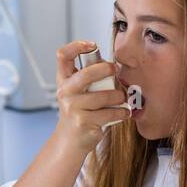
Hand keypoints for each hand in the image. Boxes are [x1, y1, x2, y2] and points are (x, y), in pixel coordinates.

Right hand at [54, 40, 128, 155]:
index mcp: (64, 80)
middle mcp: (65, 92)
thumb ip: (89, 78)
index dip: (76, 46)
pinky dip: (122, 112)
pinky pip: (110, 113)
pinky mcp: (84, 122)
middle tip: (116, 69)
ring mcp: (73, 107)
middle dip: (105, 69)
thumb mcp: (77, 92)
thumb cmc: (79, 112)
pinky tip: (124, 112)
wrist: (70, 140)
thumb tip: (113, 66)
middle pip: (86, 74)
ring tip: (122, 98)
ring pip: (104, 96)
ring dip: (119, 96)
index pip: (63, 56)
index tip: (92, 45)